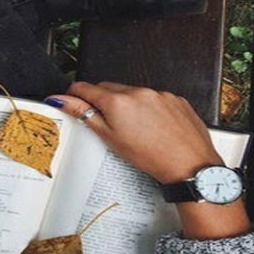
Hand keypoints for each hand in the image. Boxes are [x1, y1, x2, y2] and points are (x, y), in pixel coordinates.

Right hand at [46, 82, 249, 239]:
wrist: (190, 165)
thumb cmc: (152, 156)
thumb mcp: (110, 138)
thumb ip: (85, 114)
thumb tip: (64, 100)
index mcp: (118, 101)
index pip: (85, 88)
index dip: (75, 94)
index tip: (72, 98)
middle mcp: (138, 92)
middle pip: (109, 88)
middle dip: (102, 101)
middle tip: (105, 122)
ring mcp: (159, 94)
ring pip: (133, 93)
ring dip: (127, 105)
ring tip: (134, 130)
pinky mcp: (175, 99)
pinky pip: (155, 98)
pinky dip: (149, 108)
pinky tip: (152, 127)